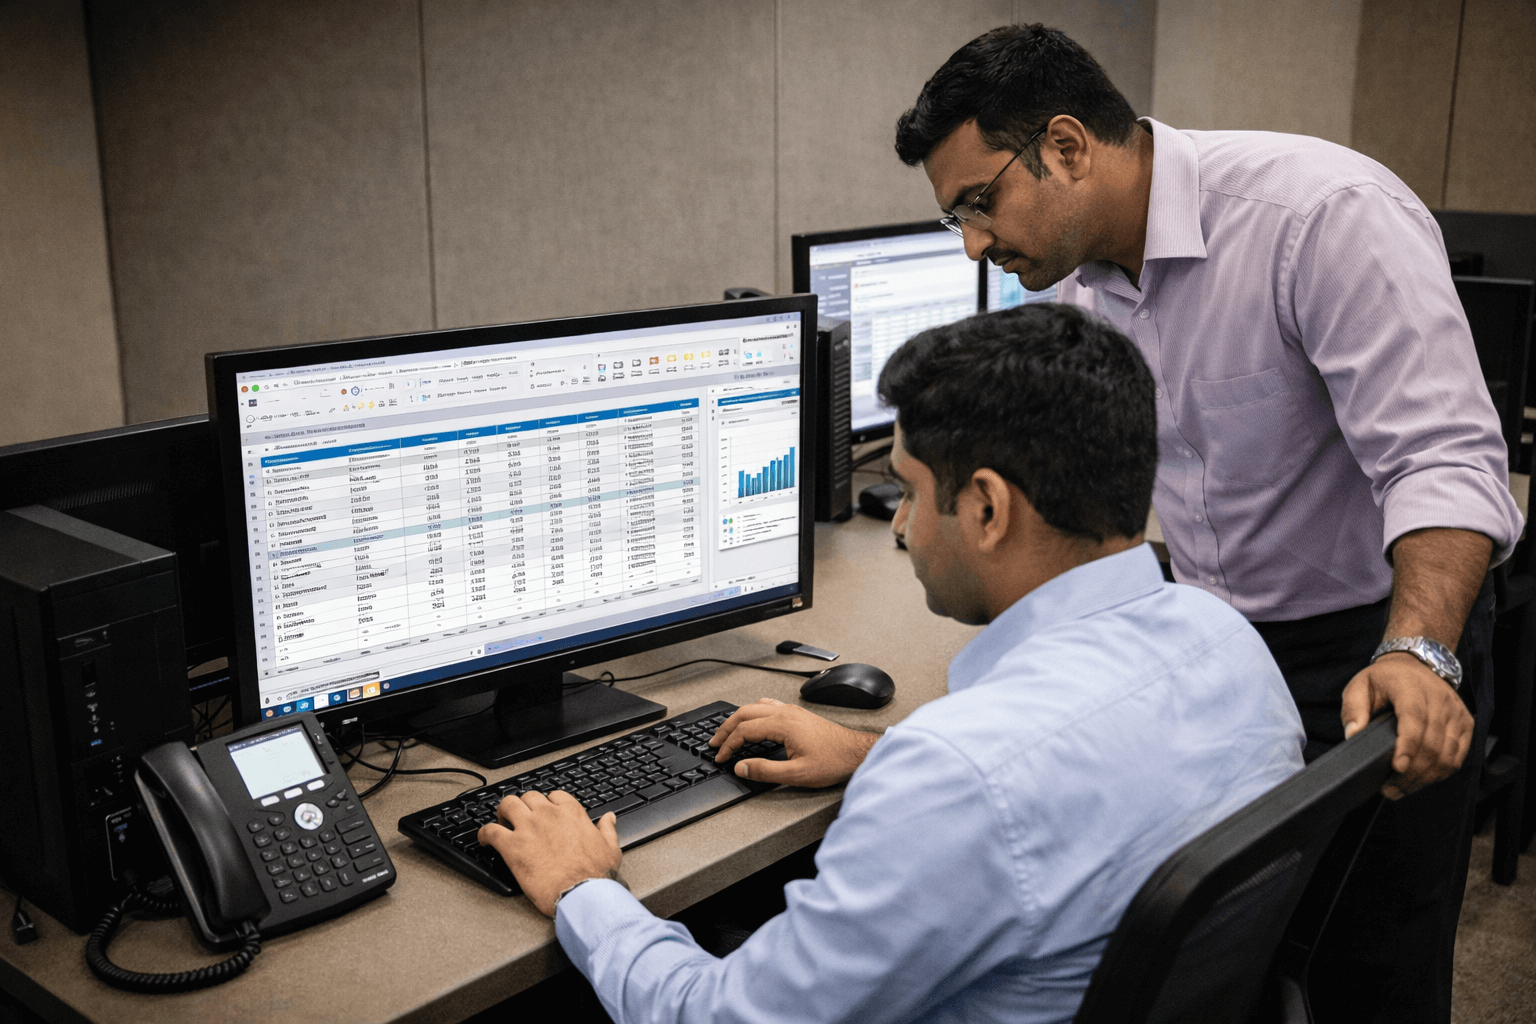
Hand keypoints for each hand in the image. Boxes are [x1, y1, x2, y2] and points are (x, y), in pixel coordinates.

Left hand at [477, 790, 621, 916]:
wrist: (581, 894)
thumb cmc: (596, 874)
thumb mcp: (610, 847)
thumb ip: (607, 829)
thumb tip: (609, 818)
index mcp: (571, 813)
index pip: (554, 796)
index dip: (547, 803)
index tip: (544, 812)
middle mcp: (547, 815)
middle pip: (528, 796)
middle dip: (524, 805)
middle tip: (521, 817)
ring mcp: (528, 828)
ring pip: (507, 804)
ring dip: (503, 812)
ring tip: (501, 821)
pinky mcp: (512, 846)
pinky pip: (490, 831)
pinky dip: (484, 833)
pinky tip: (484, 839)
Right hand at [709, 697, 879, 787]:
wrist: (855, 752)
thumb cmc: (832, 761)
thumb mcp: (797, 774)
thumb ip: (765, 771)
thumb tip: (741, 767)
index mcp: (782, 725)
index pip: (744, 730)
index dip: (728, 744)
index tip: (721, 756)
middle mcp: (786, 713)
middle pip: (745, 713)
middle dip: (726, 728)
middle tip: (715, 743)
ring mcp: (792, 711)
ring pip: (755, 707)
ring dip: (738, 718)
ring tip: (727, 731)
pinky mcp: (798, 714)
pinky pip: (768, 706)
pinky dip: (753, 712)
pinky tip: (753, 719)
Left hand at [1341, 652, 1472, 798]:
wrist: (1415, 665)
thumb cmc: (1384, 680)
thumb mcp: (1360, 686)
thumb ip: (1353, 710)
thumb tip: (1352, 735)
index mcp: (1409, 687)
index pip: (1414, 719)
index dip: (1408, 746)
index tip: (1397, 767)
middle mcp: (1438, 699)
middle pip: (1432, 743)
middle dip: (1412, 771)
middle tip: (1390, 789)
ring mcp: (1455, 712)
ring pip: (1447, 753)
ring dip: (1426, 777)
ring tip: (1402, 788)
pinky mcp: (1465, 723)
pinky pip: (1458, 755)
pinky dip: (1441, 772)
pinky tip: (1422, 780)